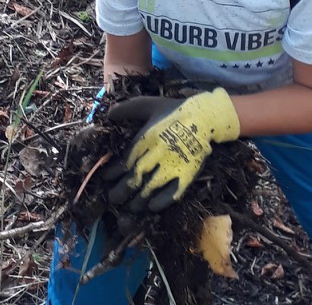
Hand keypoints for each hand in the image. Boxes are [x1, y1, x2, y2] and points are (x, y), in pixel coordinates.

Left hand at [105, 88, 239, 211]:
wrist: (205, 116)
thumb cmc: (174, 110)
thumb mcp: (149, 105)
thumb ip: (127, 109)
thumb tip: (108, 114)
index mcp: (145, 139)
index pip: (123, 162)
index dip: (112, 173)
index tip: (106, 178)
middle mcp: (155, 155)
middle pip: (133, 179)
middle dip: (120, 192)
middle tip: (114, 198)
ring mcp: (172, 166)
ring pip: (149, 190)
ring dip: (137, 201)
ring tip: (132, 206)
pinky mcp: (187, 174)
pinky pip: (171, 194)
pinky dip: (160, 203)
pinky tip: (152, 207)